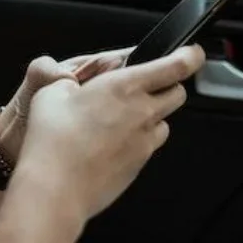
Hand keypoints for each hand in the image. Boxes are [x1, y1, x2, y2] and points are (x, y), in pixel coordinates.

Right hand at [14, 45, 205, 222]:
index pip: (176, 66)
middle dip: (167, 87)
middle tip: (144, 88)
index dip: (190, 56)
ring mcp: (144, 142)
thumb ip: (69, 81)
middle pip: (177, 94)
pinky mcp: (139, 166)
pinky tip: (111, 145)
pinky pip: (148, 147)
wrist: (55, 189)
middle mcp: (142, 113)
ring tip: (120, 120)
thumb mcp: (51, 93)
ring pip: (164, 122)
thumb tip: (73, 84)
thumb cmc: (52, 141)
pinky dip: (138, 141)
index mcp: (125, 86)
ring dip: (151, 117)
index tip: (191, 53)